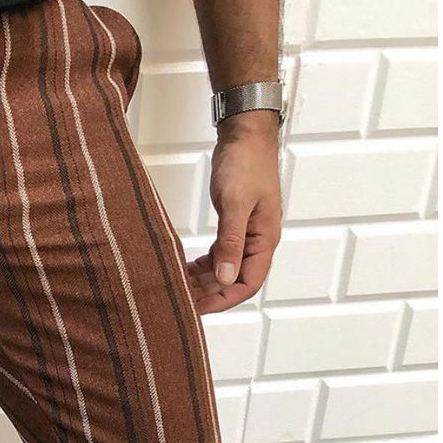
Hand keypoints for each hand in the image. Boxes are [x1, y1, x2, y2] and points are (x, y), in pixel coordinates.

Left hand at [187, 112, 281, 313]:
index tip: (199, 307)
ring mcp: (246, 234)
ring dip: (203, 281)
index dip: (224, 299)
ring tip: (178, 287)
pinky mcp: (234, 225)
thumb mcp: (235, 204)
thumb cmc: (245, 163)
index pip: (248, 284)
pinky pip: (219, 254)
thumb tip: (227, 278)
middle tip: (181, 301)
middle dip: (209, 293)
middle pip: (234, 281)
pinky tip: (185, 269)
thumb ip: (231, 242)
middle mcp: (258, 241)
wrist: (246, 134)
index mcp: (265, 240)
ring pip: (225, 269)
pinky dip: (202, 265)